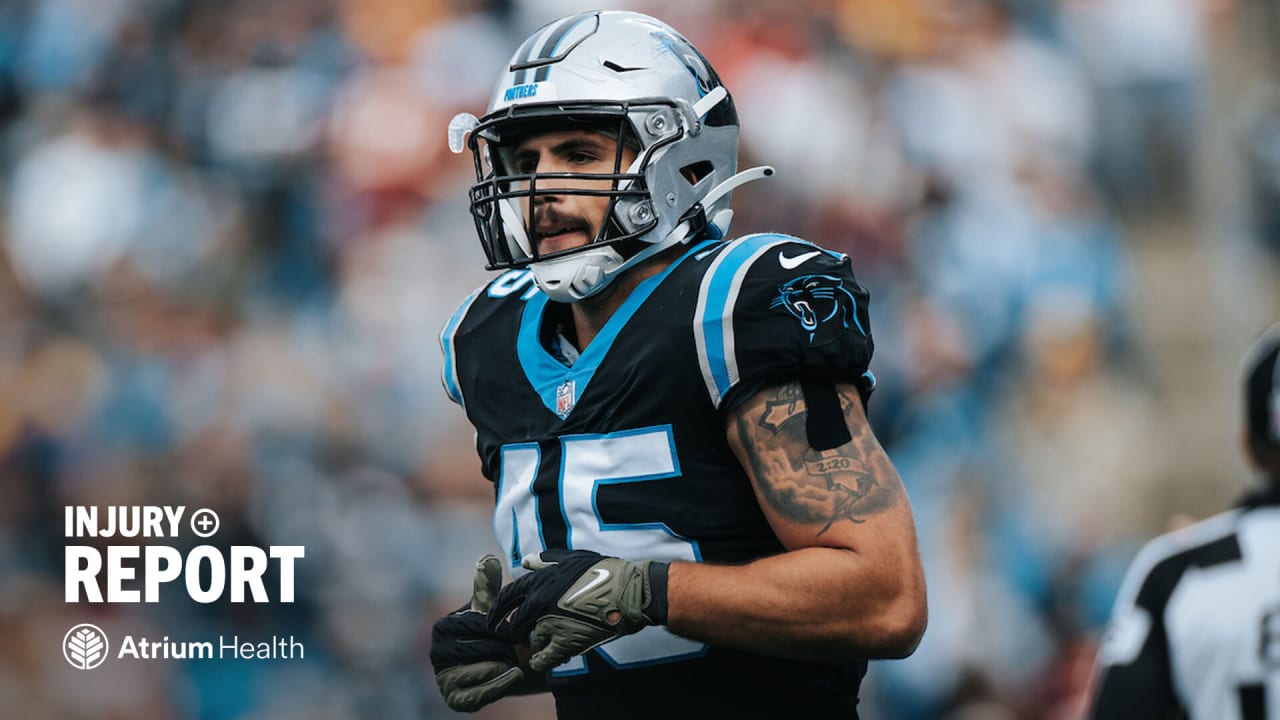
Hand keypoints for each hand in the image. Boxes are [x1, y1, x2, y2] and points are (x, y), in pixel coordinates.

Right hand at [430, 555, 526, 712]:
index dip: (497, 626)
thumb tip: (486, 560)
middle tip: (512, 646)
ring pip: (483, 671)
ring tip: (509, 659)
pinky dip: (500, 685)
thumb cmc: (494, 630)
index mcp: (441, 627)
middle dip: (502, 647)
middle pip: (481, 649)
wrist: (503, 661)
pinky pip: (480, 695)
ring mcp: (443, 679)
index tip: (512, 628)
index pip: (476, 626)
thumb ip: (488, 585)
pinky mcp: (455, 700)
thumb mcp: (492, 606)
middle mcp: (436, 654)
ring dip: (503, 665)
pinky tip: (514, 675)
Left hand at [487, 549, 667, 672]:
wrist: (628, 592)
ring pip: (530, 641)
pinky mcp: (565, 643)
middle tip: (526, 634)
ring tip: (546, 643)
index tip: (493, 620)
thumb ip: (545, 561)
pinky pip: (543, 659)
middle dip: (518, 630)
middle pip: (515, 623)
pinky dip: (541, 661)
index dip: (496, 610)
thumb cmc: (603, 571)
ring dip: (535, 643)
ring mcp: (550, 624)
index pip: (506, 598)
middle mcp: (538, 602)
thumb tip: (526, 561)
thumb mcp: (572, 558)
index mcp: (538, 581)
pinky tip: (544, 660)